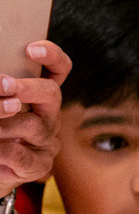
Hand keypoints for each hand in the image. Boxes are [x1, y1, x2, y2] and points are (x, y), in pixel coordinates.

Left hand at [0, 41, 69, 195]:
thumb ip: (1, 91)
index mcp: (39, 97)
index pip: (58, 70)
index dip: (52, 56)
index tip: (32, 49)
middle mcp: (48, 115)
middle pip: (51, 93)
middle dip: (26, 87)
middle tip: (3, 85)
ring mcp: (46, 141)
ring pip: (32, 125)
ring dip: (1, 123)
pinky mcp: (39, 165)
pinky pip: (18, 153)